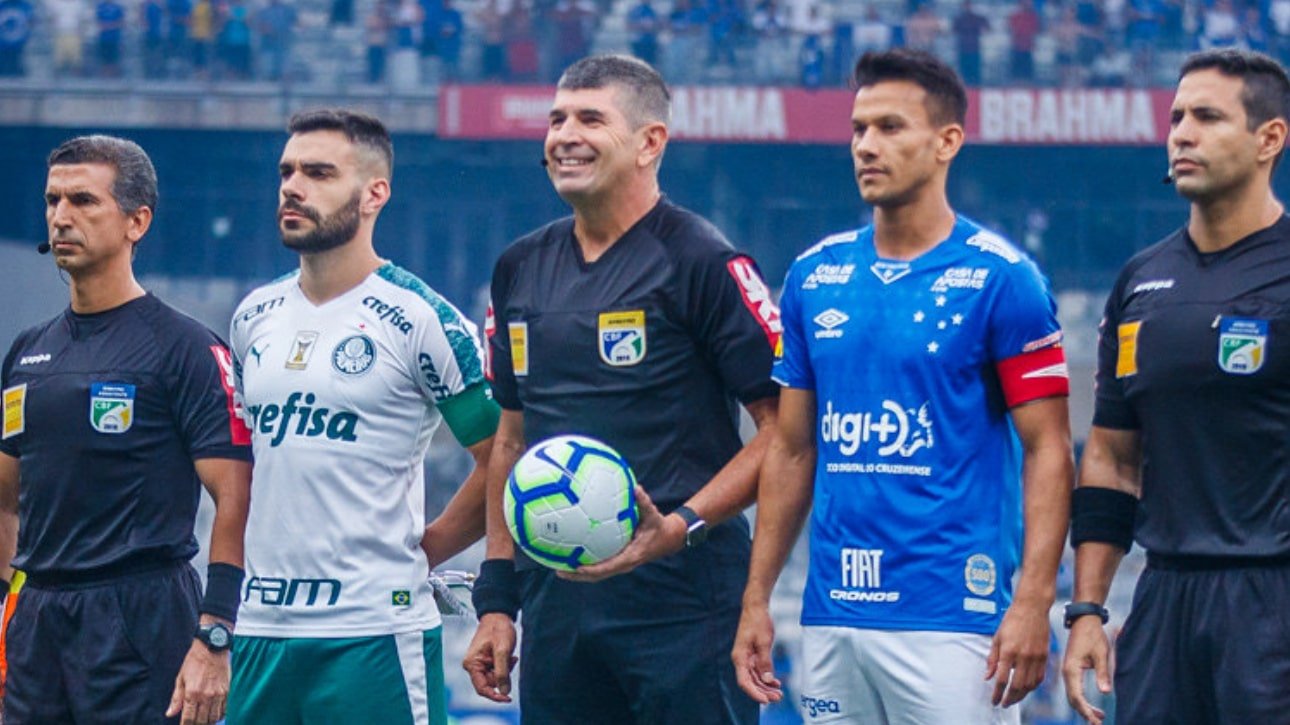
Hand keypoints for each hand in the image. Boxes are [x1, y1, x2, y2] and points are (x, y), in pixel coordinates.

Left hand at [165, 639, 229, 724]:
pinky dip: (218, 715)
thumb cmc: (194, 661)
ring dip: (207, 722)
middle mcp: (206, 696)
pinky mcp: (226, 691)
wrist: (212, 648)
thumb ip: (176, 698)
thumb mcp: (181, 678)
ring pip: (213, 718)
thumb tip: (170, 713)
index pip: (188, 719)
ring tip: (203, 721)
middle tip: (193, 723)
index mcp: (192, 693)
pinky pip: (223, 710)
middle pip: (201, 721)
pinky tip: (213, 715)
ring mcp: (218, 694)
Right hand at [463, 612, 517, 702]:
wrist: (499, 616)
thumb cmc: (498, 629)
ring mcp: (479, 664)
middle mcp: (473, 666)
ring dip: (506, 670)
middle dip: (503, 676)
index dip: (495, 696)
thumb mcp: (502, 651)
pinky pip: (497, 671)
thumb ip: (502, 672)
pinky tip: (510, 656)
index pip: (481, 688)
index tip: (508, 698)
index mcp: (472, 664)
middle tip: (511, 661)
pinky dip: (506, 666)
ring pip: (496, 678)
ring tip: (511, 656)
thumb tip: (504, 692)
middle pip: (490, 683)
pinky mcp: (487, 662)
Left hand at [557, 486, 683, 582]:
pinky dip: (585, 563)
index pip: (608, 567)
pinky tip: (572, 554)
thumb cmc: (658, 527)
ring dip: (577, 573)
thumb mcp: (653, 515)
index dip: (591, 569)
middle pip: (597, 575)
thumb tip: (636, 488)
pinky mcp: (617, 560)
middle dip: (577, 575)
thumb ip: (644, 502)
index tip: (576, 567)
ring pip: (596, 573)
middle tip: (558, 570)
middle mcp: (623, 564)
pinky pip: (599, 565)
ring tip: (558, 566)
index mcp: (630, 557)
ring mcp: (619, 564)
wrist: (668, 539)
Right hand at [731, 602, 782, 703]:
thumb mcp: (764, 641)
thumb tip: (767, 680)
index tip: (766, 700)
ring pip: (755, 678)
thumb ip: (765, 662)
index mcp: (740, 657)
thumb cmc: (758, 622)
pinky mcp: (752, 655)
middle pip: (750, 682)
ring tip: (779, 693)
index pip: (744, 682)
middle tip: (778, 698)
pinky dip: (766, 678)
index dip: (754, 693)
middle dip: (763, 692)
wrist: (756, 607)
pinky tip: (776, 683)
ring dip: (766, 687)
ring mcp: (746, 658)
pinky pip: (758, 671)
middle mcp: (741, 660)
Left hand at [985, 599, 1049, 707]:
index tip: (994, 701)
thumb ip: (992, 659)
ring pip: (1030, 684)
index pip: (1002, 679)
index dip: (997, 694)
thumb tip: (987, 676)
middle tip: (1004, 703)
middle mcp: (1023, 656)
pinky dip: (1033, 686)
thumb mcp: (997, 638)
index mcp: (1008, 651)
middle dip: (1010, 698)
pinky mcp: (1044, 656)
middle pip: (1017, 686)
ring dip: (1022, 695)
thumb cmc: (1011, 620)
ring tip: (1014, 698)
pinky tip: (1027, 688)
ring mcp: (1036, 657)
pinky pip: (1039, 677)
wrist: (1032, 607)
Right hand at [1061, 616, 1112, 724]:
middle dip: (1085, 713)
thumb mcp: (1101, 654)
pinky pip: (1074, 689)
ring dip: (1084, 708)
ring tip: (1099, 717)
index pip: (1076, 696)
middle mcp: (1066, 672)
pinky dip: (1082, 700)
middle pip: (1073, 699)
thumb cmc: (1093, 635)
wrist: (1084, 620)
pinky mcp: (1071, 670)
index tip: (1096, 721)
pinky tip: (1093, 705)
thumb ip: (1103, 673)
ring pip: (1073, 696)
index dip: (1086, 711)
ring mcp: (1068, 671)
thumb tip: (1106, 693)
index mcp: (1071, 669)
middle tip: (1099, 723)